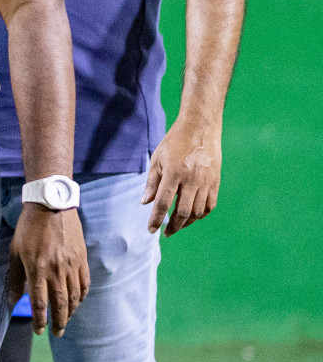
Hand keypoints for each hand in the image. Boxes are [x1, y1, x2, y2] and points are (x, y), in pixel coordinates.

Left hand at [6, 202, 90, 336]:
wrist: (51, 206)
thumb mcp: (15, 252)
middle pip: (60, 305)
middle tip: (57, 333)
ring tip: (65, 321)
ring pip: (74, 297)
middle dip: (58, 323)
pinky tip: (77, 303)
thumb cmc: (29, 229)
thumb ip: (16, 278)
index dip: (40, 321)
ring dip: (71, 313)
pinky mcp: (82, 259)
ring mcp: (72, 266)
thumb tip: (13, 300)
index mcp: (37, 269)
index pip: (40, 303)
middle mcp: (56, 271)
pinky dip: (82, 297)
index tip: (39, 331)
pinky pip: (85, 284)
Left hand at [143, 118, 220, 235]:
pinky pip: (210, 205)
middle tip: (166, 233)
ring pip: (198, 211)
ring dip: (187, 222)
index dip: (156, 219)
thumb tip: (145, 203)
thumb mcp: (157, 159)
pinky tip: (193, 217)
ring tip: (178, 225)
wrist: (200, 128)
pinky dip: (201, 214)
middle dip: (173, 226)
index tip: (151, 230)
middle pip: (183, 212)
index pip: (163, 203)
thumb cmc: (175, 142)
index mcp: (173, 173)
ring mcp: (206, 182)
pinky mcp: (216, 182)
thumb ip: (152, 183)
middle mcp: (191, 180)